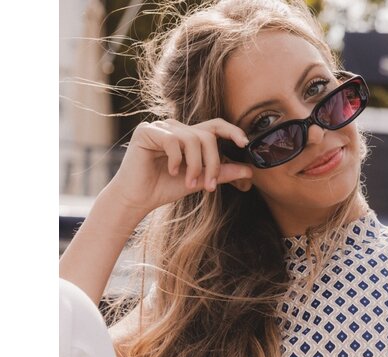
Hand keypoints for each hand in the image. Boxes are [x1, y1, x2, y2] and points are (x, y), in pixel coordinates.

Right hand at [106, 118, 253, 216]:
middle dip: (213, 162)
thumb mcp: (199, 180)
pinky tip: (172, 172)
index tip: (245, 144)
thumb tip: (249, 170)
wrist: (138, 198)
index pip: (214, 126)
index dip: (232, 131)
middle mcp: (176, 128)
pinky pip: (173, 140)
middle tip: (210, 186)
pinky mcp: (147, 131)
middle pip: (207, 136)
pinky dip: (177, 160)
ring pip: (192, 139)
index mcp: (188, 136)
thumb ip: (222, 173)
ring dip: (195, 166)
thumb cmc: (165, 188)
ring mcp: (161, 127)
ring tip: (189, 183)